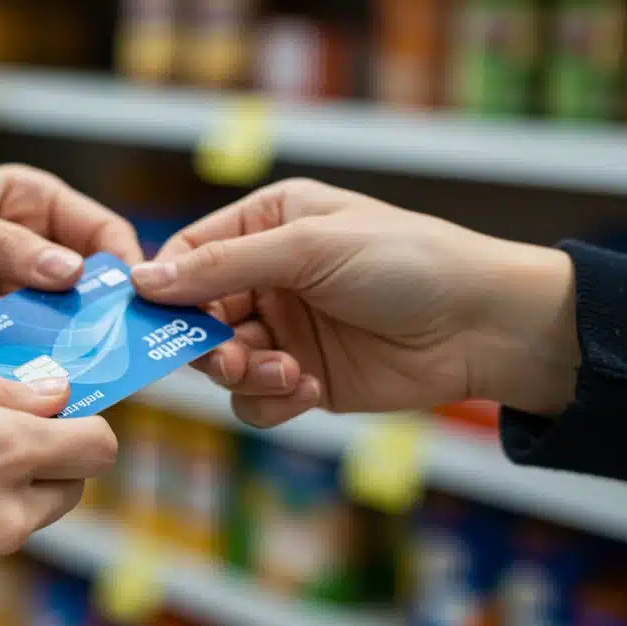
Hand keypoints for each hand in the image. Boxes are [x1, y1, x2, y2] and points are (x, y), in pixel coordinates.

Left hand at [0, 165, 142, 363]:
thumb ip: (2, 245)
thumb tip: (71, 274)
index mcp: (32, 206)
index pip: (103, 237)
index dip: (120, 271)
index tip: (120, 307)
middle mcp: (28, 255)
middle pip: (80, 298)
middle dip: (52, 318)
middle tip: (25, 330)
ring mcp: (3, 301)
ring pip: (38, 334)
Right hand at [131, 179, 579, 426]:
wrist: (482, 326)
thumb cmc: (406, 261)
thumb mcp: (310, 248)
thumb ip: (225, 264)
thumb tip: (144, 278)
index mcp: (266, 224)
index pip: (188, 254)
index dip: (166, 287)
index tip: (150, 318)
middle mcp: (267, 277)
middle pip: (195, 315)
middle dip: (205, 341)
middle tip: (228, 356)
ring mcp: (284, 330)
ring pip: (221, 363)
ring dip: (244, 373)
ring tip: (286, 372)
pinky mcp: (302, 378)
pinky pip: (255, 399)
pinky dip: (272, 400)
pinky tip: (309, 388)